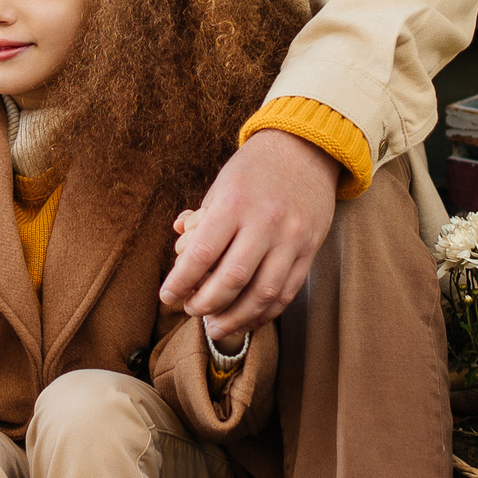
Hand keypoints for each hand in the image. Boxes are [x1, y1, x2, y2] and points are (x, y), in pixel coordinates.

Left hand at [160, 129, 339, 338]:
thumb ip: (203, 218)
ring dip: (236, 318)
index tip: (167, 297)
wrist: (305, 149)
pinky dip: (266, 312)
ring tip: (216, 328)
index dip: (180, 282)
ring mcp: (291, 237)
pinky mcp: (310, 248)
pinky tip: (249, 319)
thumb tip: (180, 244)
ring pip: (262, 293)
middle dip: (206, 304)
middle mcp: (265, 222)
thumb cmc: (255, 168)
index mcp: (234, 203)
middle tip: (191, 311)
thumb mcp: (222, 183)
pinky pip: (287, 291)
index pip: (202, 253)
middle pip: (232, 279)